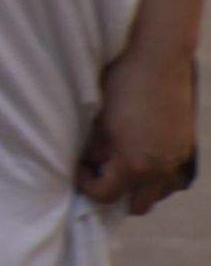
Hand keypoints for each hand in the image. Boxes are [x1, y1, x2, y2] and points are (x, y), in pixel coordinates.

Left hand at [82, 41, 197, 217]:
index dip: (86, 184)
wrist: (158, 60)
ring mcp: (177, 159)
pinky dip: (157, 174)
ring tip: (122, 164)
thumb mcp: (99, 120)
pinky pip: (172, 176)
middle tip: (101, 171)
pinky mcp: (187, 147)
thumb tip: (90, 162)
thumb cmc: (122, 85)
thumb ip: (94, 149)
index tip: (79, 167)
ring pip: (160, 193)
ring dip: (141, 187)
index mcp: (134, 164)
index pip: (106, 195)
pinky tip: (143, 154)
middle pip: (138, 205)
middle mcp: (160, 169)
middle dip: (116, 194)